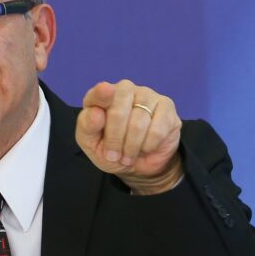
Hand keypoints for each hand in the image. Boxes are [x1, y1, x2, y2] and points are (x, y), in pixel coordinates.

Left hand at [76, 80, 182, 194]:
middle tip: (114, 155)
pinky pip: (157, 130)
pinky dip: (149, 145)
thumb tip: (96, 113)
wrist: (138, 165)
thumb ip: (87, 126)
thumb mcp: (91, 144)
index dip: (101, 95)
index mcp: (101, 96)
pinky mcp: (167, 107)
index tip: (103, 95)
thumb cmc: (111, 150)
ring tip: (128, 155)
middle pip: (118, 112)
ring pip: (138, 124)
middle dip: (115, 141)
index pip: (99, 93)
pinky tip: (146, 147)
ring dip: (131, 147)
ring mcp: (147, 95)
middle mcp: (125, 90)